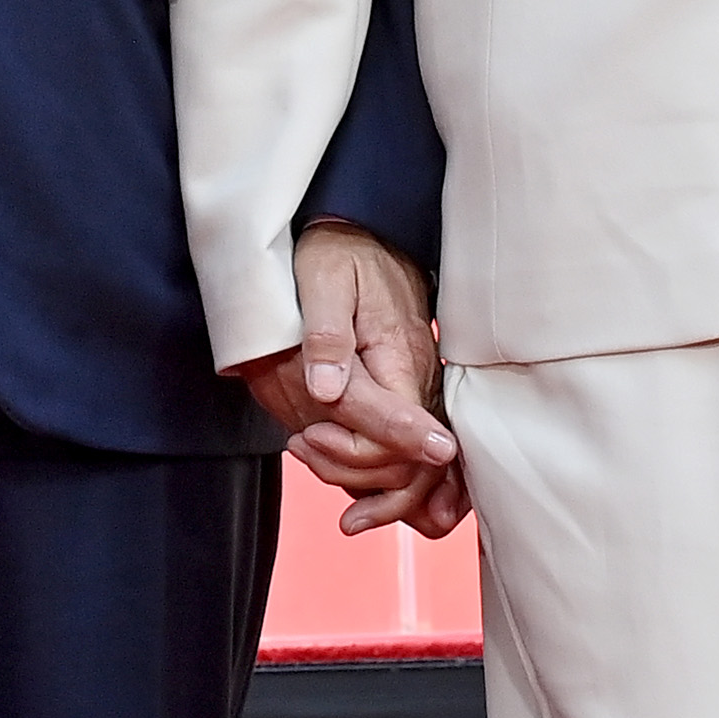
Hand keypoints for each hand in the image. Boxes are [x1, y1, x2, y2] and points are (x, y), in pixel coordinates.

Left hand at [232, 221, 468, 536]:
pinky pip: (407, 447)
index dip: (358, 453)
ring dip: (366, 481)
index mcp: (400, 355)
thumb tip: (326, 390)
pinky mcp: (407, 389)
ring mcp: (417, 386)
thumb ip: (326, 335)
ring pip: (411, 461)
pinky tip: (351, 485)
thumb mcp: (322, 280)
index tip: (314, 447)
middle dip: (356, 474)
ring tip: (309, 461)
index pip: (395, 428)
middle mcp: (418, 377)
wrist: (361, 232)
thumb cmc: (337, 253)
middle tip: (300, 450)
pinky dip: (384, 476)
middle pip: (408, 459)